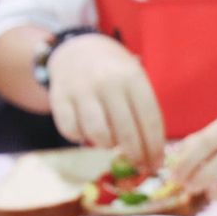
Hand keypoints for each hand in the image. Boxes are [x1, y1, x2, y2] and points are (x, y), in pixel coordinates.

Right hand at [47, 32, 164, 167]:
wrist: (77, 50)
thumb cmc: (114, 72)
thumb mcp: (135, 79)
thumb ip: (143, 110)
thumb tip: (154, 153)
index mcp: (132, 77)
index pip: (149, 120)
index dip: (155, 147)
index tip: (157, 163)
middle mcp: (107, 83)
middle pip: (126, 132)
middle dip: (136, 155)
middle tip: (140, 166)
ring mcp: (81, 90)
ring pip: (98, 135)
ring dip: (108, 146)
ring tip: (112, 144)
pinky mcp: (59, 98)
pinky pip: (71, 131)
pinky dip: (81, 138)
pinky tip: (88, 134)